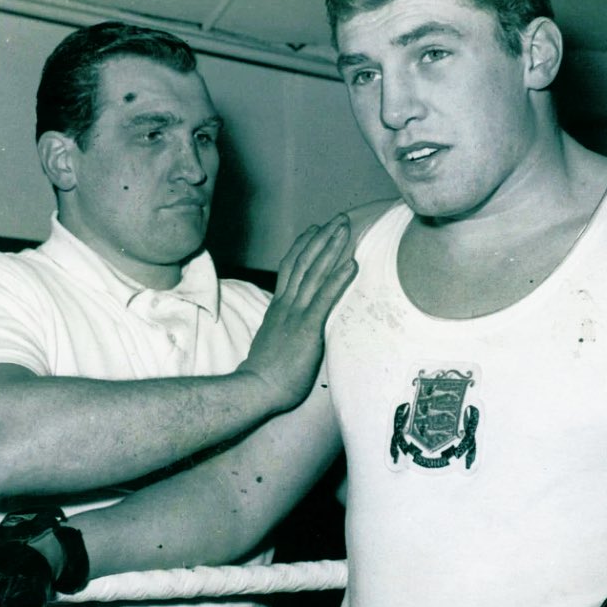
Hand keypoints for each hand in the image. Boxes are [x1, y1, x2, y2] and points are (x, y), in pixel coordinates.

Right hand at [239, 214, 356, 409]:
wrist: (255, 388)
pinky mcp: (306, 328)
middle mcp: (286, 304)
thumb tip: (291, 327)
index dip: (303, 246)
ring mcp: (295, 314)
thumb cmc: (265, 373)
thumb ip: (282, 328)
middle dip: (322, 238)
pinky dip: (338, 278)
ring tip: (345, 228)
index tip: (315, 230)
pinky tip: (352, 263)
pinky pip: (324, 297)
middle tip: (338, 219)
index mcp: (278, 307)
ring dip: (331, 248)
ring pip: (314, 272)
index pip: (290, 268)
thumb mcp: (273, 342)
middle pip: (303, 261)